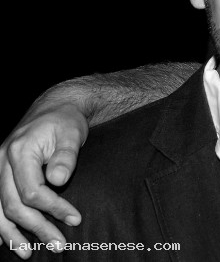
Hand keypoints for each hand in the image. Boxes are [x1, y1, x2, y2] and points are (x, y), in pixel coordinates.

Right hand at [0, 101, 87, 258]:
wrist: (53, 109)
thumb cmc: (64, 122)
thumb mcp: (71, 134)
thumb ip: (65, 157)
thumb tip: (57, 180)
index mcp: (19, 152)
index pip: (33, 192)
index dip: (54, 209)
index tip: (75, 219)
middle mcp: (1, 162)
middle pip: (14, 205)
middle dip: (37, 228)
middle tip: (58, 245)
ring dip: (13, 234)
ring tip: (29, 253)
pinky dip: (1, 225)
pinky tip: (9, 240)